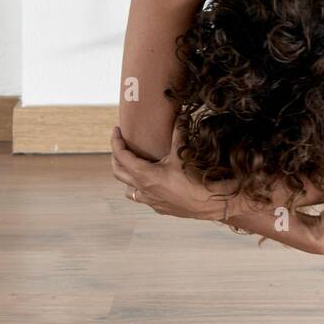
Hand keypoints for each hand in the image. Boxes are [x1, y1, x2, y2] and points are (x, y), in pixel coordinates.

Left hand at [111, 125, 233, 221]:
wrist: (207, 203)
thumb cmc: (193, 180)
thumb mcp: (182, 154)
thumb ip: (178, 133)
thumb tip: (180, 116)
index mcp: (144, 174)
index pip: (121, 156)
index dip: (116, 141)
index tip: (116, 130)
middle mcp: (142, 188)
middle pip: (118, 172)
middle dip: (116, 157)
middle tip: (120, 144)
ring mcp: (149, 200)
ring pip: (128, 189)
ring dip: (126, 176)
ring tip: (132, 165)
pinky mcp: (158, 207)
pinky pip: (142, 197)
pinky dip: (141, 187)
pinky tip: (151, 182)